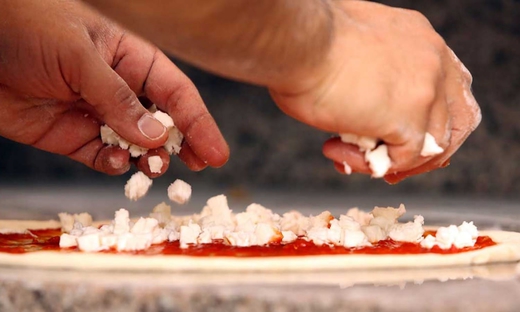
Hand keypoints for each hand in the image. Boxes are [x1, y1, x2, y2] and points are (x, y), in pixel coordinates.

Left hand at [0, 0, 228, 176]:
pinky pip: (103, 156)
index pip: (176, 93)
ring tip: (155, 167)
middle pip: (163, 121)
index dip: (200, 122)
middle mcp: (119, 89)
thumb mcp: (79, 56)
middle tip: (199, 166)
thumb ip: (118, 98)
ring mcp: (96, 114)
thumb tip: (157, 136)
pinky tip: (118, 162)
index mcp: (130, 58)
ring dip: (149, 159)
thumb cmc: (27, 27)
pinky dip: (114, 164)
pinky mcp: (71, 136)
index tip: (217, 153)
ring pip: (136, 144)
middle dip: (183, 144)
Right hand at [269, 1, 479, 182]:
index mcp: (420, 39)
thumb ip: (373, 71)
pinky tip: (337, 151)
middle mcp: (433, 61)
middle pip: (454, 120)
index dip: (428, 120)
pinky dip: (370, 165)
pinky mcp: (407, 118)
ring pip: (431, 146)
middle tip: (390, 163)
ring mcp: (425, 90)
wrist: (298, 42)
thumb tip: (359, 97)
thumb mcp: (355, 49)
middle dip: (425, 150)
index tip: (397, 136)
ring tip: (348, 154)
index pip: (447, 90)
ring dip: (391, 160)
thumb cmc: (307, 42)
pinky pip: (401, 159)